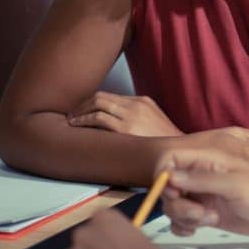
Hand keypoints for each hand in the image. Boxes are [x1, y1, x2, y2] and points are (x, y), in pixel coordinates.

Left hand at [67, 92, 182, 137]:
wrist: (178, 152)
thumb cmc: (164, 142)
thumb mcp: (154, 122)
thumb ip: (137, 117)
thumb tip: (114, 121)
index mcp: (143, 101)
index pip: (110, 96)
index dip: (91, 103)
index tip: (81, 111)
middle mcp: (136, 105)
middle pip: (101, 97)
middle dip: (82, 105)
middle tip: (71, 114)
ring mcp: (132, 115)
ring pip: (98, 105)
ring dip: (80, 112)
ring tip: (70, 120)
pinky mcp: (126, 129)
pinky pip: (99, 118)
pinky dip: (84, 120)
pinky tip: (76, 125)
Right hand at [157, 149, 248, 237]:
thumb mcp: (234, 184)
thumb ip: (202, 180)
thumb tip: (170, 178)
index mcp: (208, 160)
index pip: (171, 161)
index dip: (165, 178)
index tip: (174, 194)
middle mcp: (202, 175)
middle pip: (170, 189)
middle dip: (179, 205)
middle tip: (200, 215)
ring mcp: (203, 194)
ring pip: (175, 206)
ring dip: (184, 217)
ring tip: (209, 220)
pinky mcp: (207, 212)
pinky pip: (183, 220)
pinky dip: (184, 226)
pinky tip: (195, 230)